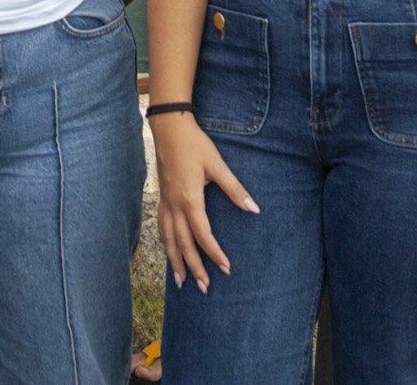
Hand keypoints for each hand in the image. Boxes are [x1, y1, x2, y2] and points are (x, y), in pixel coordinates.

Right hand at [152, 112, 257, 291]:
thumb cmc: (194, 144)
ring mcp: (165, 202)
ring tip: (181, 281)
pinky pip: (162, 226)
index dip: (214, 253)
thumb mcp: (217, 165)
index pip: (203, 235)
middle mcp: (174, 205)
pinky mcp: (162, 196)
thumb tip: (254, 208)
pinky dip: (166, 243)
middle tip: (204, 288)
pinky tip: (169, 250)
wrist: (169, 128)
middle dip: (194, 267)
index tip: (226, 268)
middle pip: (183, 243)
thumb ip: (234, 189)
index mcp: (189, 199)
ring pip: (168, 238)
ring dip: (175, 261)